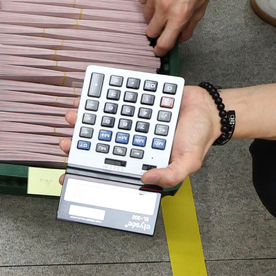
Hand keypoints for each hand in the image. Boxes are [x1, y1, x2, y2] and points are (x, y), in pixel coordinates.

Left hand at [57, 91, 221, 190]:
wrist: (210, 108)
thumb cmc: (199, 137)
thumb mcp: (189, 161)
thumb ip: (171, 175)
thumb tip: (147, 178)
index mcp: (138, 159)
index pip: (108, 170)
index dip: (88, 174)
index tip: (67, 176)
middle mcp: (130, 142)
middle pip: (99, 146)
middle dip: (79, 145)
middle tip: (65, 142)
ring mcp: (131, 122)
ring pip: (102, 123)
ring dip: (85, 121)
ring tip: (72, 117)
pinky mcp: (134, 102)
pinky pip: (114, 101)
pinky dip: (100, 99)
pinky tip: (89, 97)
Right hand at [140, 0, 218, 55]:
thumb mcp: (201, 7)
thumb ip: (189, 26)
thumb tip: (180, 39)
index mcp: (179, 16)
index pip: (164, 42)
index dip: (160, 50)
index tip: (158, 50)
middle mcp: (164, 8)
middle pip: (151, 31)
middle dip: (157, 30)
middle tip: (164, 21)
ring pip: (146, 16)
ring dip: (153, 14)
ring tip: (164, 2)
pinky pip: (143, 1)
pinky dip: (149, 0)